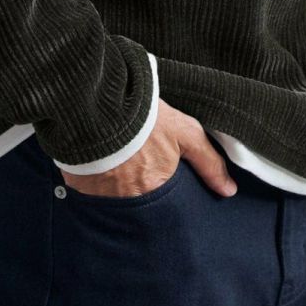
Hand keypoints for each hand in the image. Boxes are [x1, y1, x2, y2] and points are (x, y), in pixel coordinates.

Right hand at [58, 100, 238, 199]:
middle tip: (136, 167)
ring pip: (112, 199)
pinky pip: (89, 191)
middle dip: (138, 191)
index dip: (161, 189)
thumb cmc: (143, 116)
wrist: (96, 101)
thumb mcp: (184, 131)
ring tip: (117, 161)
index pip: (163, 204)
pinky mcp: (77, 186)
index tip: (157, 175)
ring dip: (115, 184)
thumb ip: (208, 161)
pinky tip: (98, 161)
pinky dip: (94, 180)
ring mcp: (99, 195)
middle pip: (137, 203)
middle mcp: (126, 198)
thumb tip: (229, 190)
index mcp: (153, 187)